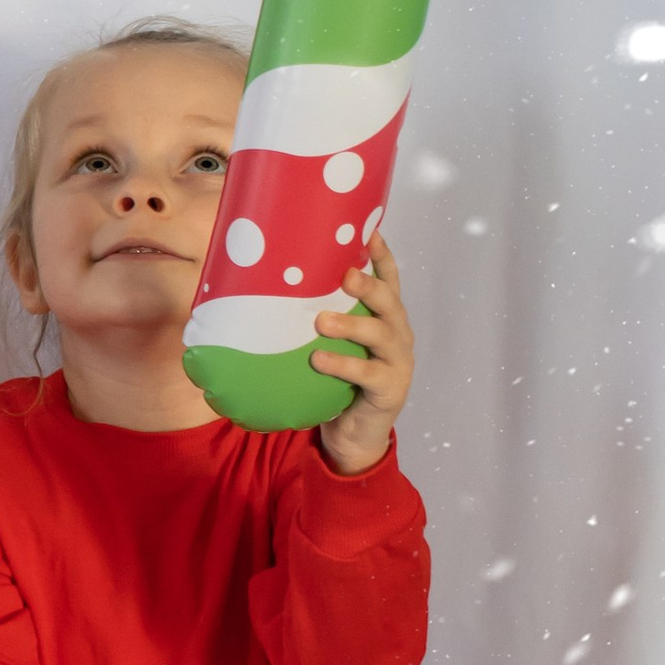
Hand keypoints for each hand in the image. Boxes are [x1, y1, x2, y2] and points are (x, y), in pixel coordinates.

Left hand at [311, 236, 414, 474]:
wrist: (353, 434)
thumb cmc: (337, 379)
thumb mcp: (332, 343)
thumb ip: (317, 316)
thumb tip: (266, 286)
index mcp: (386, 317)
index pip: (389, 279)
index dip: (382, 256)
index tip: (370, 231)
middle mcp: (398, 334)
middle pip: (389, 301)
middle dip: (368, 285)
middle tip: (344, 275)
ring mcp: (398, 362)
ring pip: (381, 335)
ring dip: (351, 325)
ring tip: (321, 321)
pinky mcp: (391, 389)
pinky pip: (367, 375)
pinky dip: (342, 365)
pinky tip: (318, 359)